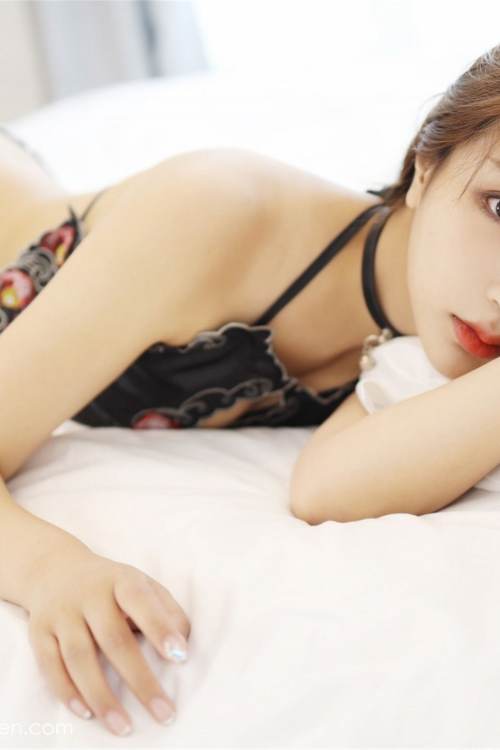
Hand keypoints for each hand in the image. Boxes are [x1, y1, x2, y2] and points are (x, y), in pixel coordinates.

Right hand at [24, 542, 189, 735]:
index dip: (159, 627)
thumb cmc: (111, 586)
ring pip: (78, 657)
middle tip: (163, 713)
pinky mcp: (39, 632)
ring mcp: (61, 613)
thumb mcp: (142, 585)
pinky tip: (87, 713)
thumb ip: (166, 610)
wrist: (53, 570)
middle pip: (113, 638)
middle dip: (139, 679)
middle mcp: (89, 594)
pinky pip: (50, 665)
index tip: (180, 656)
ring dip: (101, 695)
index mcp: (120, 579)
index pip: (140, 601)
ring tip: (123, 727)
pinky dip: (67, 692)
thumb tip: (183, 643)